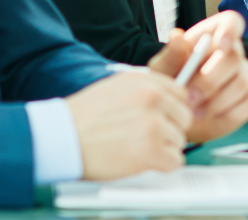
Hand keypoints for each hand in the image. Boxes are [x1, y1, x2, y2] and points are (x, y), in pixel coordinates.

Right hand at [66, 70, 191, 179]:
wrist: (63, 136)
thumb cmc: (85, 115)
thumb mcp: (117, 86)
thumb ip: (145, 90)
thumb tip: (169, 99)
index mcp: (146, 81)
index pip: (181, 93)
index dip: (172, 110)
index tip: (164, 119)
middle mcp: (152, 97)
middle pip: (184, 117)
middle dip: (170, 129)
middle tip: (149, 138)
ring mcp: (153, 122)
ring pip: (180, 140)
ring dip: (164, 148)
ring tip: (138, 148)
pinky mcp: (150, 149)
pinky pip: (175, 161)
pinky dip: (162, 165)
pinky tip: (142, 161)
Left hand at [149, 11, 247, 141]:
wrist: (178, 116)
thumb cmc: (170, 86)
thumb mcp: (163, 72)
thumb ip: (170, 56)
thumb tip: (176, 36)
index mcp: (211, 36)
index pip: (231, 21)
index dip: (230, 30)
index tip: (221, 44)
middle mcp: (233, 51)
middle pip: (235, 57)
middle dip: (210, 80)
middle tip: (189, 98)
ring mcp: (246, 73)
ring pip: (242, 82)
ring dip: (216, 101)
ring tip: (193, 111)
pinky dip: (229, 114)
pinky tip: (211, 116)